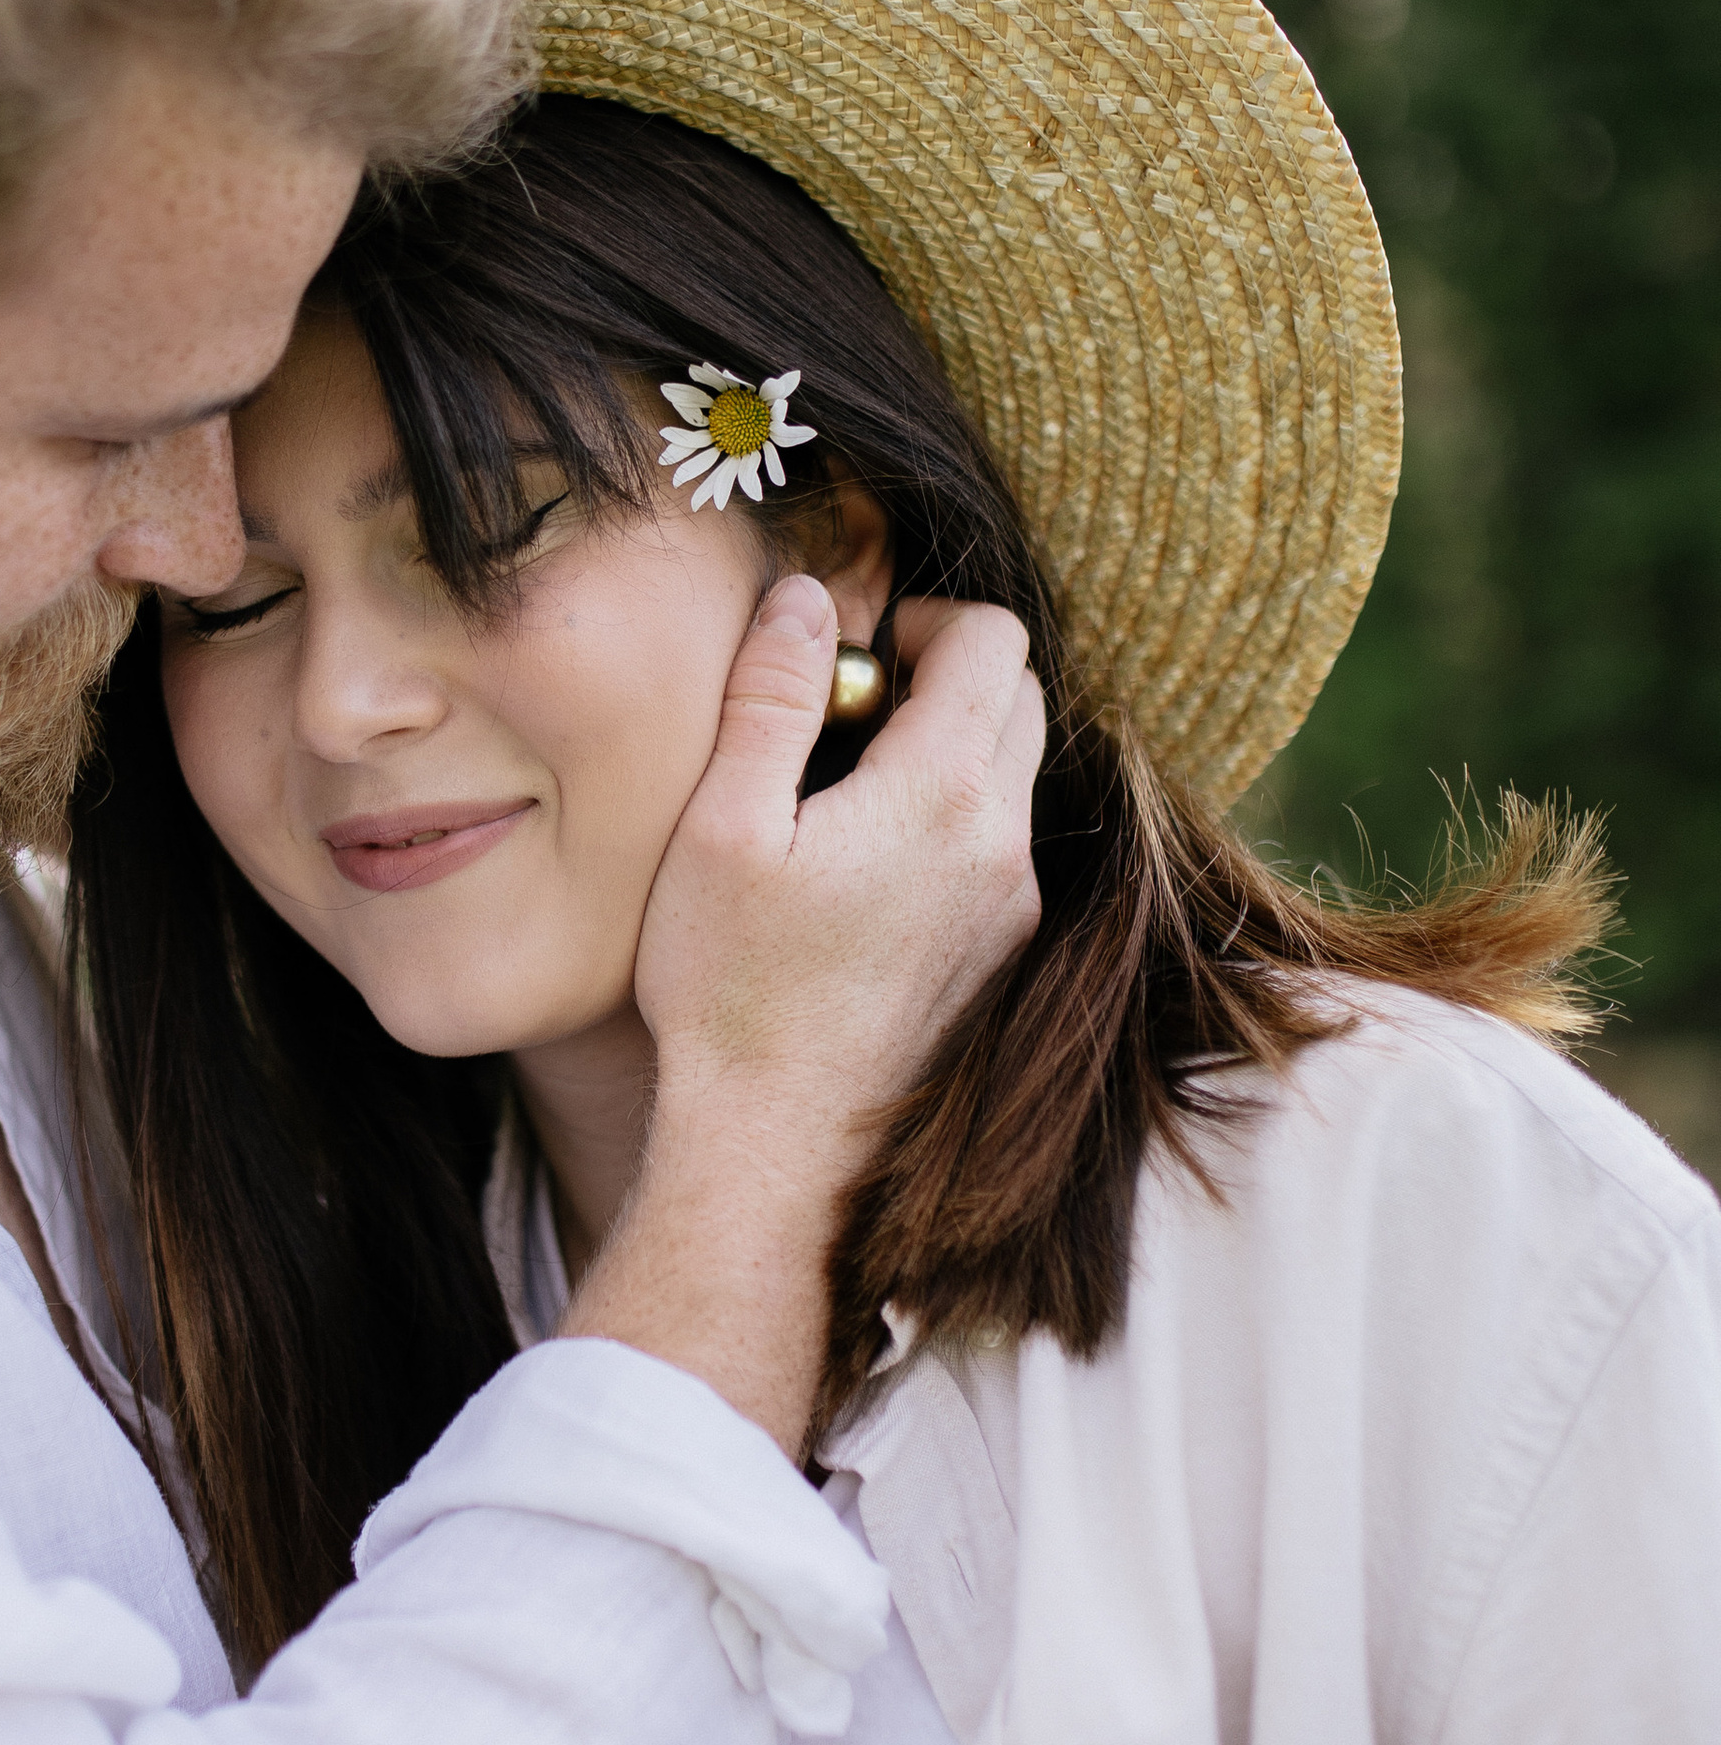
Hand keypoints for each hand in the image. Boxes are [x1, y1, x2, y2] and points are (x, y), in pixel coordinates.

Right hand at [567, 583, 1042, 1448]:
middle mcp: (1002, 847)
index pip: (993, 641)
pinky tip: (866, 868)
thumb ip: (775, 695)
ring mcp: (1010, 912)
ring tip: (850, 789)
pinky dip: (954, 824)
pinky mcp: (998, 961)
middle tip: (851, 709)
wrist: (775, 1148)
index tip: (857, 653)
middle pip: (1021, 701)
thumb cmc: (729, 986)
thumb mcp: (723, 823)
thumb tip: (810, 596)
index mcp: (942, 794)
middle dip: (947, 676)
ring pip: (1015, 779)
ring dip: (953, 750)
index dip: (926, 619)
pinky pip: (1000, 852)